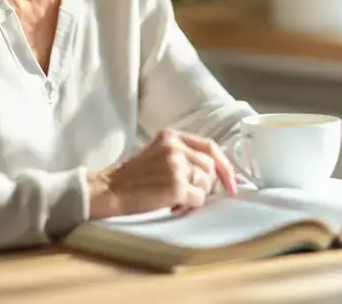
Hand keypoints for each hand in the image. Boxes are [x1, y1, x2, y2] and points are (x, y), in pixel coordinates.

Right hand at [87, 129, 237, 218]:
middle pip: (210, 167)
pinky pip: (197, 199)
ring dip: (196, 196)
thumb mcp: (158, 153)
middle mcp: (175, 147)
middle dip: (206, 185)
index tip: (232, 182)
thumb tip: (219, 174)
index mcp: (172, 136)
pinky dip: (189, 206)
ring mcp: (176, 166)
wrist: (109, 190)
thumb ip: (184, 155)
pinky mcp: (176, 186)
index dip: (225, 165)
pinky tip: (173, 205)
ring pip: (206, 184)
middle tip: (188, 194)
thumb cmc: (134, 177)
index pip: (210, 147)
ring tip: (176, 198)